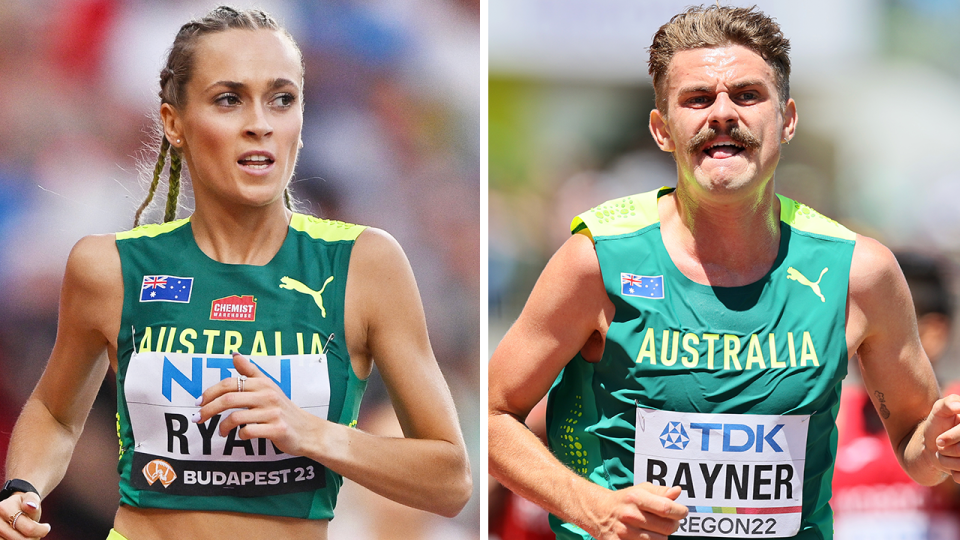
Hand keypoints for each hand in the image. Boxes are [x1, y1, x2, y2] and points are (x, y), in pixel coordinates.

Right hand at [0, 493, 49, 539]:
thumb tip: (30, 505)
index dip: (41, 530)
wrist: (12, 508)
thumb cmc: (25, 503)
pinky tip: (22, 536)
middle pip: (21, 539)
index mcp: (5, 508)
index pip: (29, 528)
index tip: (46, 527)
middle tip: (38, 533)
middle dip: (34, 538)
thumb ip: (32, 500)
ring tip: (30, 535)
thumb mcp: (31, 498)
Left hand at [195, 352, 320, 455]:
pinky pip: (248, 431)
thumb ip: (251, 372)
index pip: (230, 383)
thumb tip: (235, 354)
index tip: (199, 402)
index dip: (210, 392)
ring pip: (235, 417)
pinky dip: (241, 435)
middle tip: (198, 418)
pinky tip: (242, 436)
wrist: (307, 430)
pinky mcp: (277, 429)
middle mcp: (268, 395)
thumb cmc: (284, 409)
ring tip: (221, 431)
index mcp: (263, 383)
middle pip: (228, 399)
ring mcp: (273, 412)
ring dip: (223, 426)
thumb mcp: (269, 387)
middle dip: (208, 409)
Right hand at [589, 483, 687, 539]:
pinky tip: (646, 535)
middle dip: (674, 524)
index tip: (682, 511)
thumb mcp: (640, 490)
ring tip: (656, 528)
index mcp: (636, 498)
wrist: (598, 511)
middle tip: (671, 521)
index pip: (666, 508)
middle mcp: (630, 514)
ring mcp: (625, 532)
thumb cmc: (624, 500)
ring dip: (662, 535)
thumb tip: (677, 491)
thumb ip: (660, 491)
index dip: (680, 511)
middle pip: (667, 527)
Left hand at [928, 394, 959, 481]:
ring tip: (944, 454)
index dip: (952, 437)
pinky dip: (954, 473)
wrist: (932, 445)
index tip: (939, 440)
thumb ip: (948, 403)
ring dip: (948, 461)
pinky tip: (951, 467)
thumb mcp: (939, 410)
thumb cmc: (938, 425)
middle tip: (940, 445)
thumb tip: (959, 406)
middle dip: (948, 449)